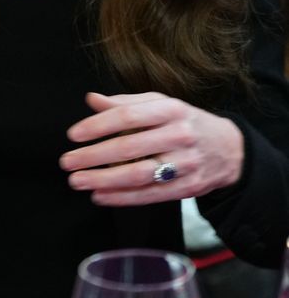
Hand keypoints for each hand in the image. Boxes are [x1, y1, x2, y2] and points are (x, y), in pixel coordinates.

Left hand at [59, 91, 244, 205]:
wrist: (229, 149)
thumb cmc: (185, 123)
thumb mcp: (161, 105)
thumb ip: (126, 103)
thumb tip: (91, 99)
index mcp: (171, 109)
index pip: (128, 116)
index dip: (98, 125)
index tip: (73, 135)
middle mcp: (179, 135)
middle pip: (130, 147)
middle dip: (94, 156)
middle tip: (68, 162)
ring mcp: (185, 163)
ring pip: (139, 174)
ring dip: (104, 180)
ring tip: (79, 182)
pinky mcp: (188, 187)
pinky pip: (150, 195)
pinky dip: (122, 198)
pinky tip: (100, 196)